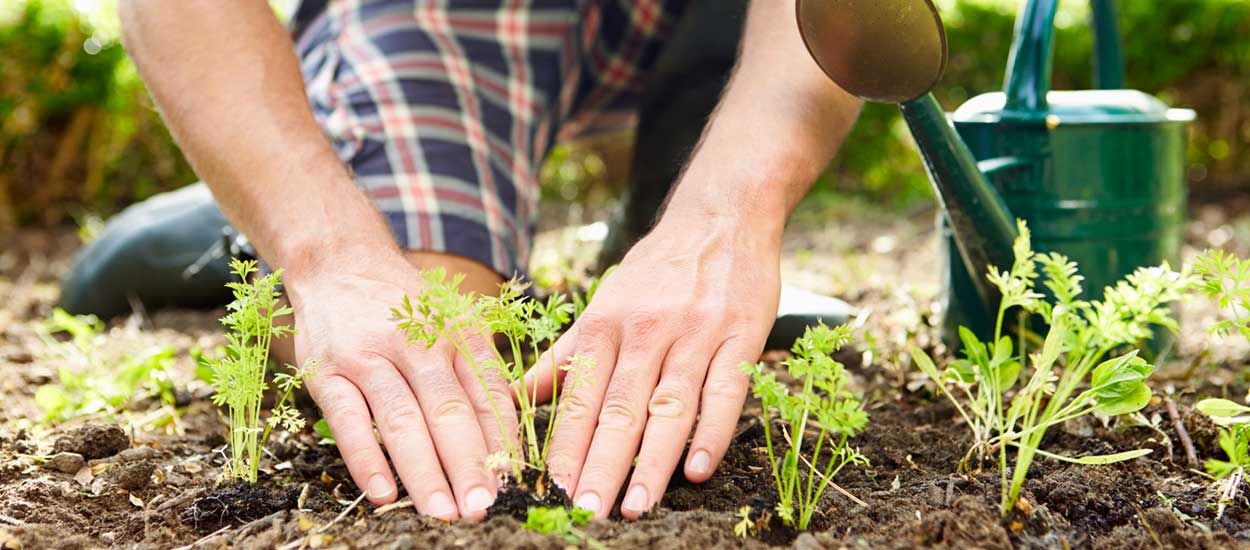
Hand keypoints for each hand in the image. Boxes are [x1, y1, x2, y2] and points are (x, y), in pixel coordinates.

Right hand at [287, 255, 517, 520]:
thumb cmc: (406, 308)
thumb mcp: (451, 323)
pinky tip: (383, 493)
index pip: (487, 393)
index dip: (501, 443)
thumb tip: (506, 443)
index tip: (512, 484)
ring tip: (442, 512)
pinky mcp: (327, 371)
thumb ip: (477, 375)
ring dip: (424, 471)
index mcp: (457, 332)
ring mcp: (369, 356)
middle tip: (482, 507)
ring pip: (401, 419)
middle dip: (468, 465)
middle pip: (448, 411)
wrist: (338, 262)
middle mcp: (416, 342)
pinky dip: (366, 459)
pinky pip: (348, 420)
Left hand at [528, 215, 780, 518]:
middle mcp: (646, 330)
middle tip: (586, 512)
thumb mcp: (603, 304)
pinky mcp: (741, 336)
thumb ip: (565, 356)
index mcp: (606, 325)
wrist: (721, 216)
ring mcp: (695, 334)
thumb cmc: (657, 269)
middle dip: (601, 465)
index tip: (552, 491)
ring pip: (669, 406)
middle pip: (620, 409)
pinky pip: (726, 391)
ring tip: (636, 506)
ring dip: (652, 461)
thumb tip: (515, 396)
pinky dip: (712, 432)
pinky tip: (698, 469)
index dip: (566, 447)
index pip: (580, 397)